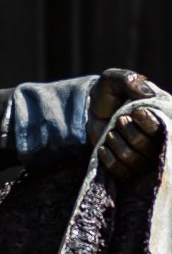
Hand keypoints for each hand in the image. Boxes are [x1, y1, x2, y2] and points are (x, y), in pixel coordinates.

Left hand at [87, 66, 164, 183]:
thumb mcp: (114, 80)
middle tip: (119, 120)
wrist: (90, 110)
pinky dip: (110, 160)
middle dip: (129, 133)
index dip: (149, 124)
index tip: (134, 112)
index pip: (163, 129)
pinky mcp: (128, 168)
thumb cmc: (107, 93)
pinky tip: (103, 147)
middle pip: (149, 148)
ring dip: (118, 145)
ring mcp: (143, 156)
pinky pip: (123, 173)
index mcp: (161, 116)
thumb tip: (148, 93)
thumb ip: (130, 81)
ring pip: (136, 162)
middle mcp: (157, 139)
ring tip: (110, 133)